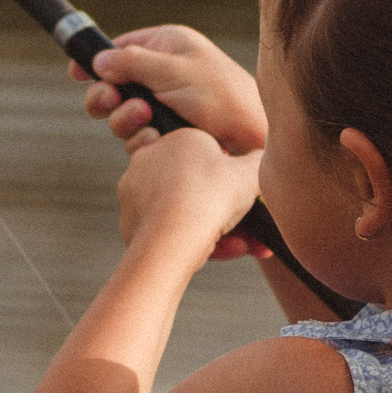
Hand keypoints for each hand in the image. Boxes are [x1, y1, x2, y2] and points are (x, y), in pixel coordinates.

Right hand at [73, 26, 267, 155]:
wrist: (256, 142)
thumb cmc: (223, 99)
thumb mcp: (174, 71)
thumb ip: (132, 63)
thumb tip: (98, 60)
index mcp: (169, 46)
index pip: (121, 48)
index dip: (97, 61)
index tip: (76, 74)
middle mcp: (165, 74)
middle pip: (114, 85)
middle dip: (109, 98)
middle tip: (113, 103)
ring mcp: (167, 107)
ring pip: (123, 116)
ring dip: (126, 121)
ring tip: (146, 120)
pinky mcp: (170, 135)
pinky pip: (138, 139)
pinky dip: (141, 141)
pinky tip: (156, 140)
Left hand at [116, 128, 264, 261]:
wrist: (173, 235)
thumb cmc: (211, 195)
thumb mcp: (248, 172)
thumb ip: (258, 160)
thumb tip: (262, 157)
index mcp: (177, 138)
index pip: (208, 154)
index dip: (230, 177)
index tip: (245, 195)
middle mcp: (148, 160)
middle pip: (195, 186)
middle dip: (223, 209)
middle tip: (249, 228)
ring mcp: (135, 193)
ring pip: (183, 211)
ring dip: (214, 228)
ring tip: (242, 246)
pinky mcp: (129, 223)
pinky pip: (168, 230)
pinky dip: (192, 242)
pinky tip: (217, 254)